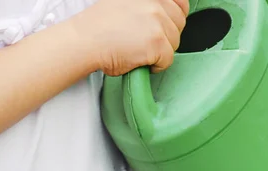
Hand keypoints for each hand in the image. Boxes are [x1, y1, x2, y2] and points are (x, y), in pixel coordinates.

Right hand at [73, 0, 188, 75]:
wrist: (86, 40)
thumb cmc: (99, 26)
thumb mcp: (126, 2)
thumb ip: (145, 5)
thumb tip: (161, 15)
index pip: (180, 4)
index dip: (174, 18)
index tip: (164, 29)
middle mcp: (157, 2)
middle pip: (179, 26)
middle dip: (166, 38)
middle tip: (147, 45)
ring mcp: (158, 21)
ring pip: (174, 43)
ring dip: (161, 52)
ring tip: (141, 54)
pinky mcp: (157, 42)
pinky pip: (168, 60)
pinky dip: (156, 66)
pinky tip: (141, 63)